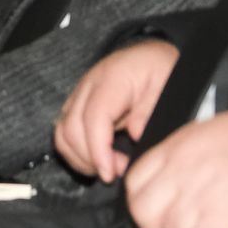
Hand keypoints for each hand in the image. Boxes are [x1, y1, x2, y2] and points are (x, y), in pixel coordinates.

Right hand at [54, 39, 178, 182]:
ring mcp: (78, 96)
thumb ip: (149, 110)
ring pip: (62, 133)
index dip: (98, 149)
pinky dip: (76, 152)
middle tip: (117, 172)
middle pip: (71, 128)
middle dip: (89, 158)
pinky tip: (98, 161)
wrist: (148, 54)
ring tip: (108, 168)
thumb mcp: (166, 84)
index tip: (110, 173)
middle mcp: (87, 86)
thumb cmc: (158, 68)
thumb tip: (134, 135)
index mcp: (111, 79)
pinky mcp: (76, 105)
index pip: (93, 117)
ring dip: (80, 158)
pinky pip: (64, 132)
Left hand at [125, 104, 227, 227]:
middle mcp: (178, 172)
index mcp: (172, 150)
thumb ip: (179, 159)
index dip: (142, 203)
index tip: (156, 212)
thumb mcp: (202, 135)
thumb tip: (167, 185)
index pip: (134, 183)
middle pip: (144, 213)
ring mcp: (197, 194)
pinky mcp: (221, 215)